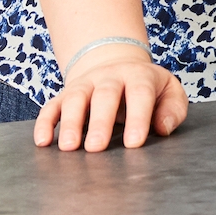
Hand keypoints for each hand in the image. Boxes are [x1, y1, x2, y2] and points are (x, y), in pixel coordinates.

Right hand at [34, 45, 188, 150]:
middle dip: (100, 122)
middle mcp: (110, 77)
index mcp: (139, 75)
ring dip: (70, 123)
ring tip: (69, 148)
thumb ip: (172, 109)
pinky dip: (44, 122)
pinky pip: (51, 106)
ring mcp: (85, 84)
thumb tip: (162, 128)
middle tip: (96, 148)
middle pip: (104, 95)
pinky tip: (42, 141)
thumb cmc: (148, 88)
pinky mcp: (65, 94)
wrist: (118, 66)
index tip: (133, 144)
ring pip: (75, 99)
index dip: (137, 117)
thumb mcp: (169, 92)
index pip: (139, 94)